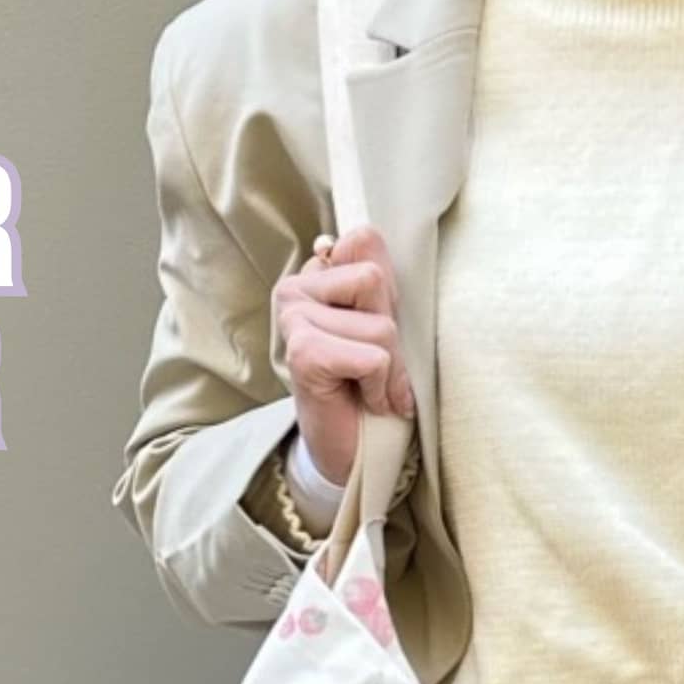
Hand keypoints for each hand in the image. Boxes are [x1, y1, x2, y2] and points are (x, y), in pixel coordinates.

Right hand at [274, 225, 412, 488]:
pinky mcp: (303, 353)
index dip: (387, 290)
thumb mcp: (383, 323)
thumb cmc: (368, 384)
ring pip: (379, 324)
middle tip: (375, 363)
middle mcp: (294, 289)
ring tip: (371, 386)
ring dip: (390, 367)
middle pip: (375, 280)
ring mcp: (293, 320)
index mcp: (315, 274)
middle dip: (390, 328)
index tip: (376, 326)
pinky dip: (382, 387)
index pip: (364, 240)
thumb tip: (360, 234)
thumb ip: (376, 277)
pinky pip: (372, 357)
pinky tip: (367, 400)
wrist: (350, 449)